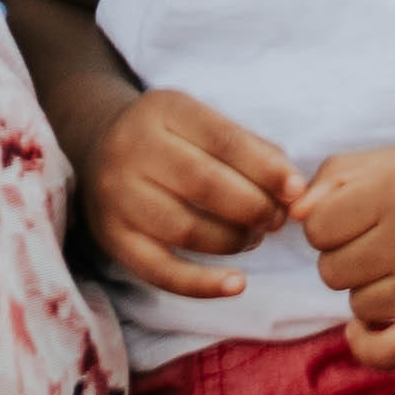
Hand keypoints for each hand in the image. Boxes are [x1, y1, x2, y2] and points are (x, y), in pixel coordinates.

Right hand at [85, 83, 300, 304]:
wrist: (97, 146)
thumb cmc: (170, 138)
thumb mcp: (201, 122)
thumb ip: (249, 149)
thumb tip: (294, 189)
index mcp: (163, 110)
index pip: (222, 139)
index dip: (266, 168)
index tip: (297, 190)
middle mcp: (133, 149)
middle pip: (204, 184)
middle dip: (254, 207)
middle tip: (277, 220)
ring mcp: (117, 196)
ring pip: (186, 229)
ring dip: (234, 241)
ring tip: (254, 238)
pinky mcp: (112, 238)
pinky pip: (160, 271)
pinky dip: (203, 284)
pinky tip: (236, 284)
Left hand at [293, 134, 394, 366]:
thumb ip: (339, 175)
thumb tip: (293, 213)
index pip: (315, 226)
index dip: (328, 224)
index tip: (354, 221)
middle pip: (331, 269)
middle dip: (348, 258)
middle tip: (383, 246)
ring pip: (356, 306)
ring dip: (369, 292)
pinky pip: (381, 353)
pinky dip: (364, 343)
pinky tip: (369, 326)